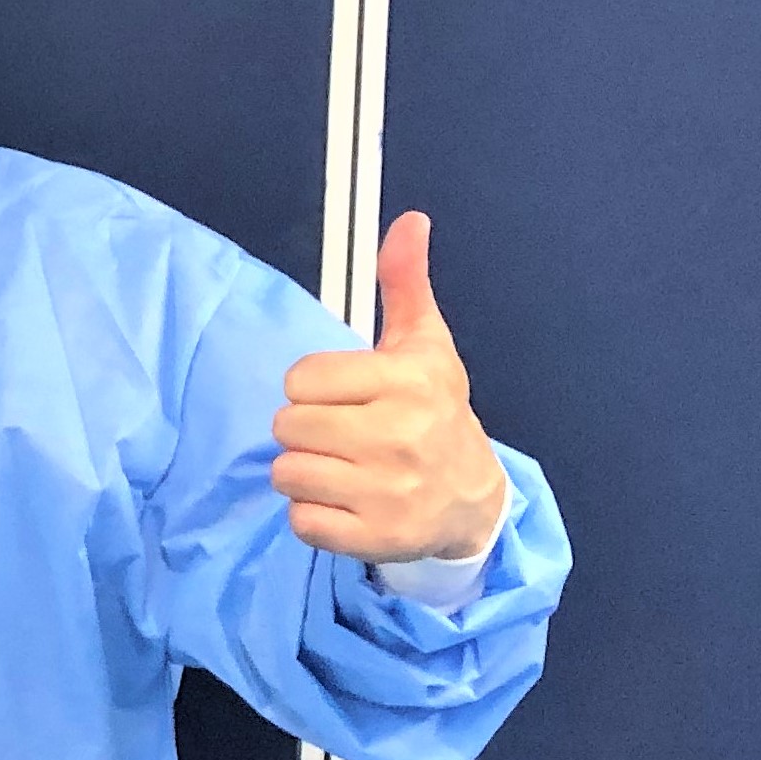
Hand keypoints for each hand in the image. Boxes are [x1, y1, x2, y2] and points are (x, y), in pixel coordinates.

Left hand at [273, 213, 510, 565]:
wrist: (473, 497)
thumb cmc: (436, 413)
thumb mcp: (425, 346)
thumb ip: (406, 283)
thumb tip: (408, 221)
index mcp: (407, 383)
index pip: (302, 379)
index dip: (313, 387)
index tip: (345, 396)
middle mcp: (400, 437)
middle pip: (287, 426)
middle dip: (306, 430)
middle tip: (344, 435)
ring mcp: (389, 492)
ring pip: (287, 472)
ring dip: (305, 472)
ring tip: (344, 468)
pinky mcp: (375, 538)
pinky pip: (300, 520)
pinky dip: (313, 515)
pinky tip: (346, 503)